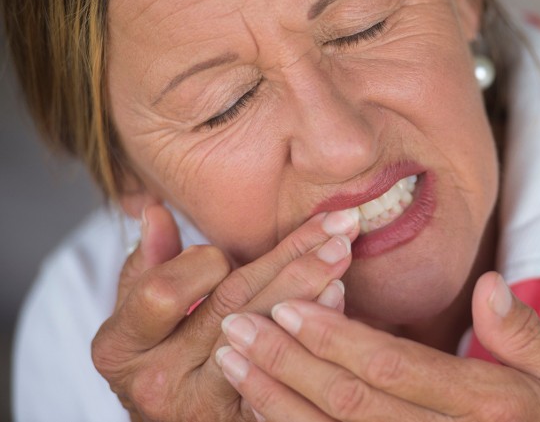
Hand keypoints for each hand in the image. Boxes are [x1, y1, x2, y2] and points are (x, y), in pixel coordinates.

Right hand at [91, 204, 358, 421]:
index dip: (199, 265)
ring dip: (311, 285)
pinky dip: (315, 328)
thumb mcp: (136, 315)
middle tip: (334, 223)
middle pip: (233, 307)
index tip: (222, 253)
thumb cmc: (153, 357)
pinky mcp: (243, 416)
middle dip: (288, 257)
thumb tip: (156, 212)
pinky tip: (337, 295)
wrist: (170, 421)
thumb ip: (147, 264)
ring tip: (343, 248)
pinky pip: (287, 368)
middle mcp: (159, 381)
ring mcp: (205, 404)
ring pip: (267, 334)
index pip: (164, 292)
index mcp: (122, 347)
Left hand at [216, 271, 539, 420]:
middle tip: (237, 326)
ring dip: (273, 401)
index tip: (289, 305)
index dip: (334, 337)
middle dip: (285, 363)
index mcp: (485, 407)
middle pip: (348, 404)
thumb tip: (489, 283)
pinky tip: (260, 409)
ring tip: (231, 363)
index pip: (392, 367)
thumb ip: (521, 334)